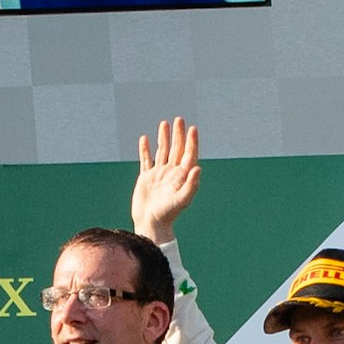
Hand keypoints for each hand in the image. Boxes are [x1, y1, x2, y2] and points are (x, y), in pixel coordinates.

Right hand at [129, 117, 201, 239]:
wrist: (151, 223)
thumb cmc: (168, 214)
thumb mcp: (182, 199)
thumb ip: (191, 184)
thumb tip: (198, 167)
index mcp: (182, 176)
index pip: (188, 154)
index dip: (191, 141)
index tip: (192, 129)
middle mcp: (171, 173)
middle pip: (176, 149)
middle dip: (178, 134)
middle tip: (179, 119)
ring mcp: (159, 174)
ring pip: (162, 151)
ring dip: (163, 137)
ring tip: (164, 123)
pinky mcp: (146, 178)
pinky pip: (146, 160)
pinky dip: (145, 149)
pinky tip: (144, 139)